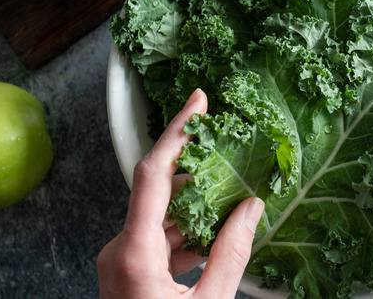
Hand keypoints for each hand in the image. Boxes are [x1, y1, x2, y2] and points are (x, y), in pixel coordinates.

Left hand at [97, 89, 264, 298]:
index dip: (177, 131)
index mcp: (134, 253)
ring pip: (159, 218)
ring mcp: (118, 261)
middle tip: (232, 159)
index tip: (198, 100)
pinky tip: (214, 237)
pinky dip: (185, 233)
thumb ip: (233, 253)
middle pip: (158, 193)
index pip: (152, 173)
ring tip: (233, 202)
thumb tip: (253, 209)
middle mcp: (118, 250)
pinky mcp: (124, 271)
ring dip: (194, 209)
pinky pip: (156, 239)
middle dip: (197, 175)